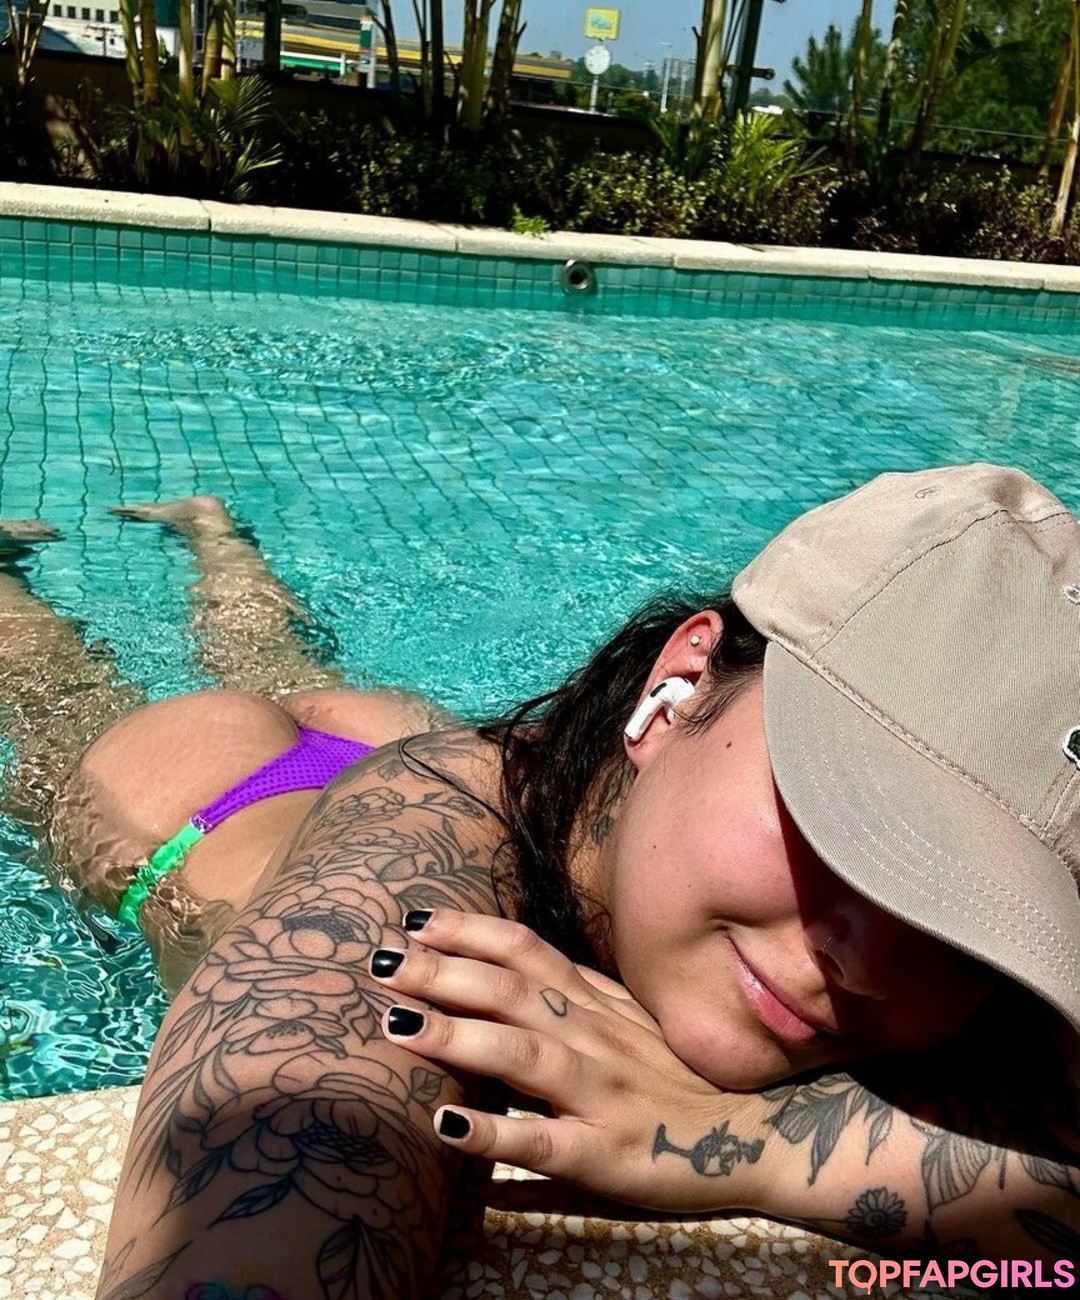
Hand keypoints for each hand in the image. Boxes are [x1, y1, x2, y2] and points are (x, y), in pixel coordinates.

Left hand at [369, 910, 765, 1212]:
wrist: (750, 1135)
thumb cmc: (673, 1074)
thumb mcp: (626, 1017)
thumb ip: (571, 990)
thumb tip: (501, 963)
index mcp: (594, 1002)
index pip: (526, 951)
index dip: (469, 931)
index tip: (414, 919)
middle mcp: (592, 1036)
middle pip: (510, 992)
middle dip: (441, 973)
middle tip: (379, 960)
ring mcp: (598, 1094)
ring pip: (520, 1054)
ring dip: (455, 1037)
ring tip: (396, 1024)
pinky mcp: (602, 1155)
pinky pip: (542, 1141)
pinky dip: (493, 1133)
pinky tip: (444, 1128)